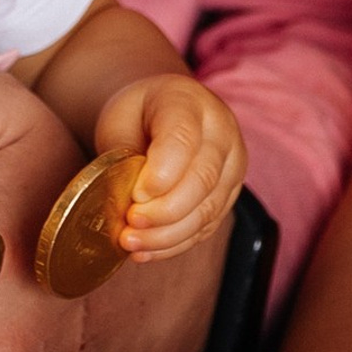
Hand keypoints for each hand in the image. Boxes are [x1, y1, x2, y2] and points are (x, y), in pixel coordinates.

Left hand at [94, 75, 246, 262]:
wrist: (159, 112)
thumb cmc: (137, 115)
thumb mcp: (120, 119)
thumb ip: (123, 155)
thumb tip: (124, 201)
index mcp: (190, 101)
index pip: (183, 138)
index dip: (160, 173)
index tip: (135, 196)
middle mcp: (221, 129)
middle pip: (202, 178)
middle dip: (163, 212)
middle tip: (129, 225)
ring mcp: (232, 162)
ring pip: (208, 208)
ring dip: (167, 235)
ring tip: (131, 242)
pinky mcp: (229, 193)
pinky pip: (208, 226)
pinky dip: (175, 243)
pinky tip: (147, 250)